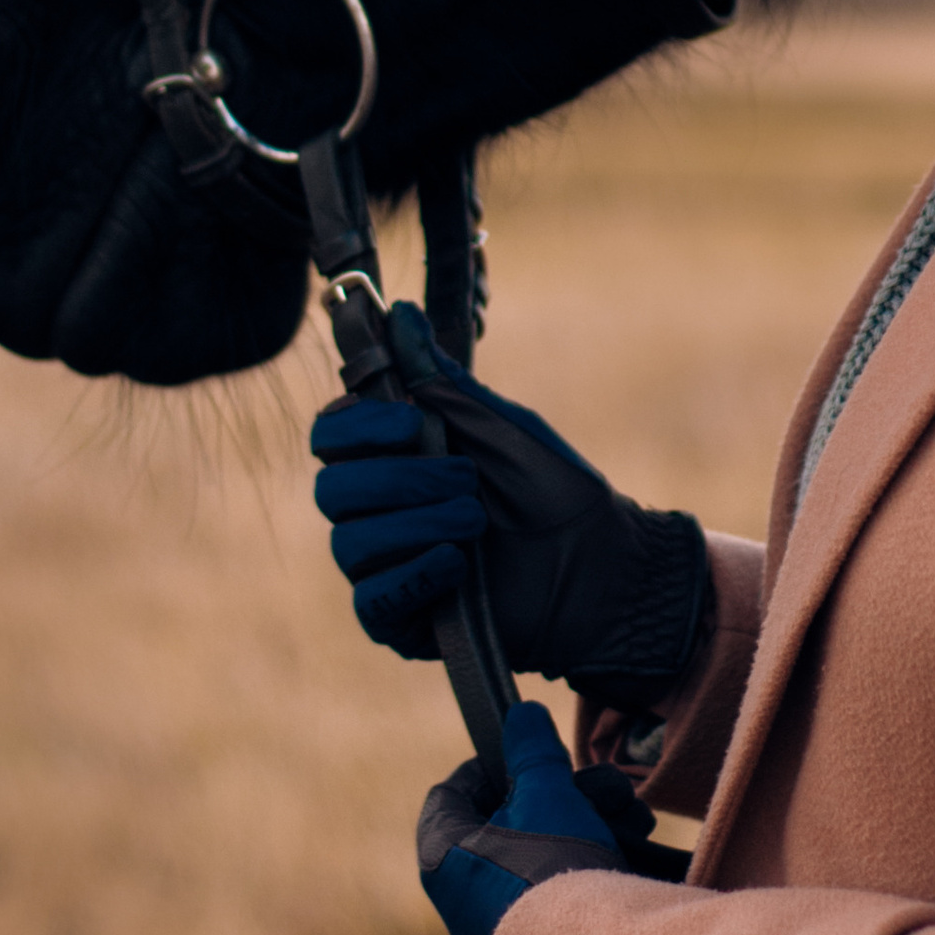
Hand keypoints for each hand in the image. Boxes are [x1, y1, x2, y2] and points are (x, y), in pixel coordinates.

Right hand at [310, 301, 707, 708]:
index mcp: (395, 458)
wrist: (603, 568)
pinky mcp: (404, 621)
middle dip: (400, 480)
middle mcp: (379, 512)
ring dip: (415, 526)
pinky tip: (457, 566)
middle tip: (466, 481)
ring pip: (350, 545)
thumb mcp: (501, 428)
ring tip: (475, 522)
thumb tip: (397, 313)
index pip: (331, 435)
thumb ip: (442, 382)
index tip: (410, 423)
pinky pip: (372, 602)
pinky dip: (413, 576)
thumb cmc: (554, 492)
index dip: (357, 426)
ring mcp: (388, 568)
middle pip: (332, 490)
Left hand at [418, 700, 663, 934]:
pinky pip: (565, 886)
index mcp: (444, 856)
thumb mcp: (546, 794)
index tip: (529, 751)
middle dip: (569, 794)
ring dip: (595, 821)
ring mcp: (504, 922)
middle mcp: (466, 894)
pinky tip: (641, 846)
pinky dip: (597, 861)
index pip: (451, 793)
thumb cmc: (554, 871)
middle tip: (606, 788)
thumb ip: (532, 751)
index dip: (491, 763)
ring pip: (548, 849)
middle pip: (514, 820)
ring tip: (635, 816)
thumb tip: (521, 716)